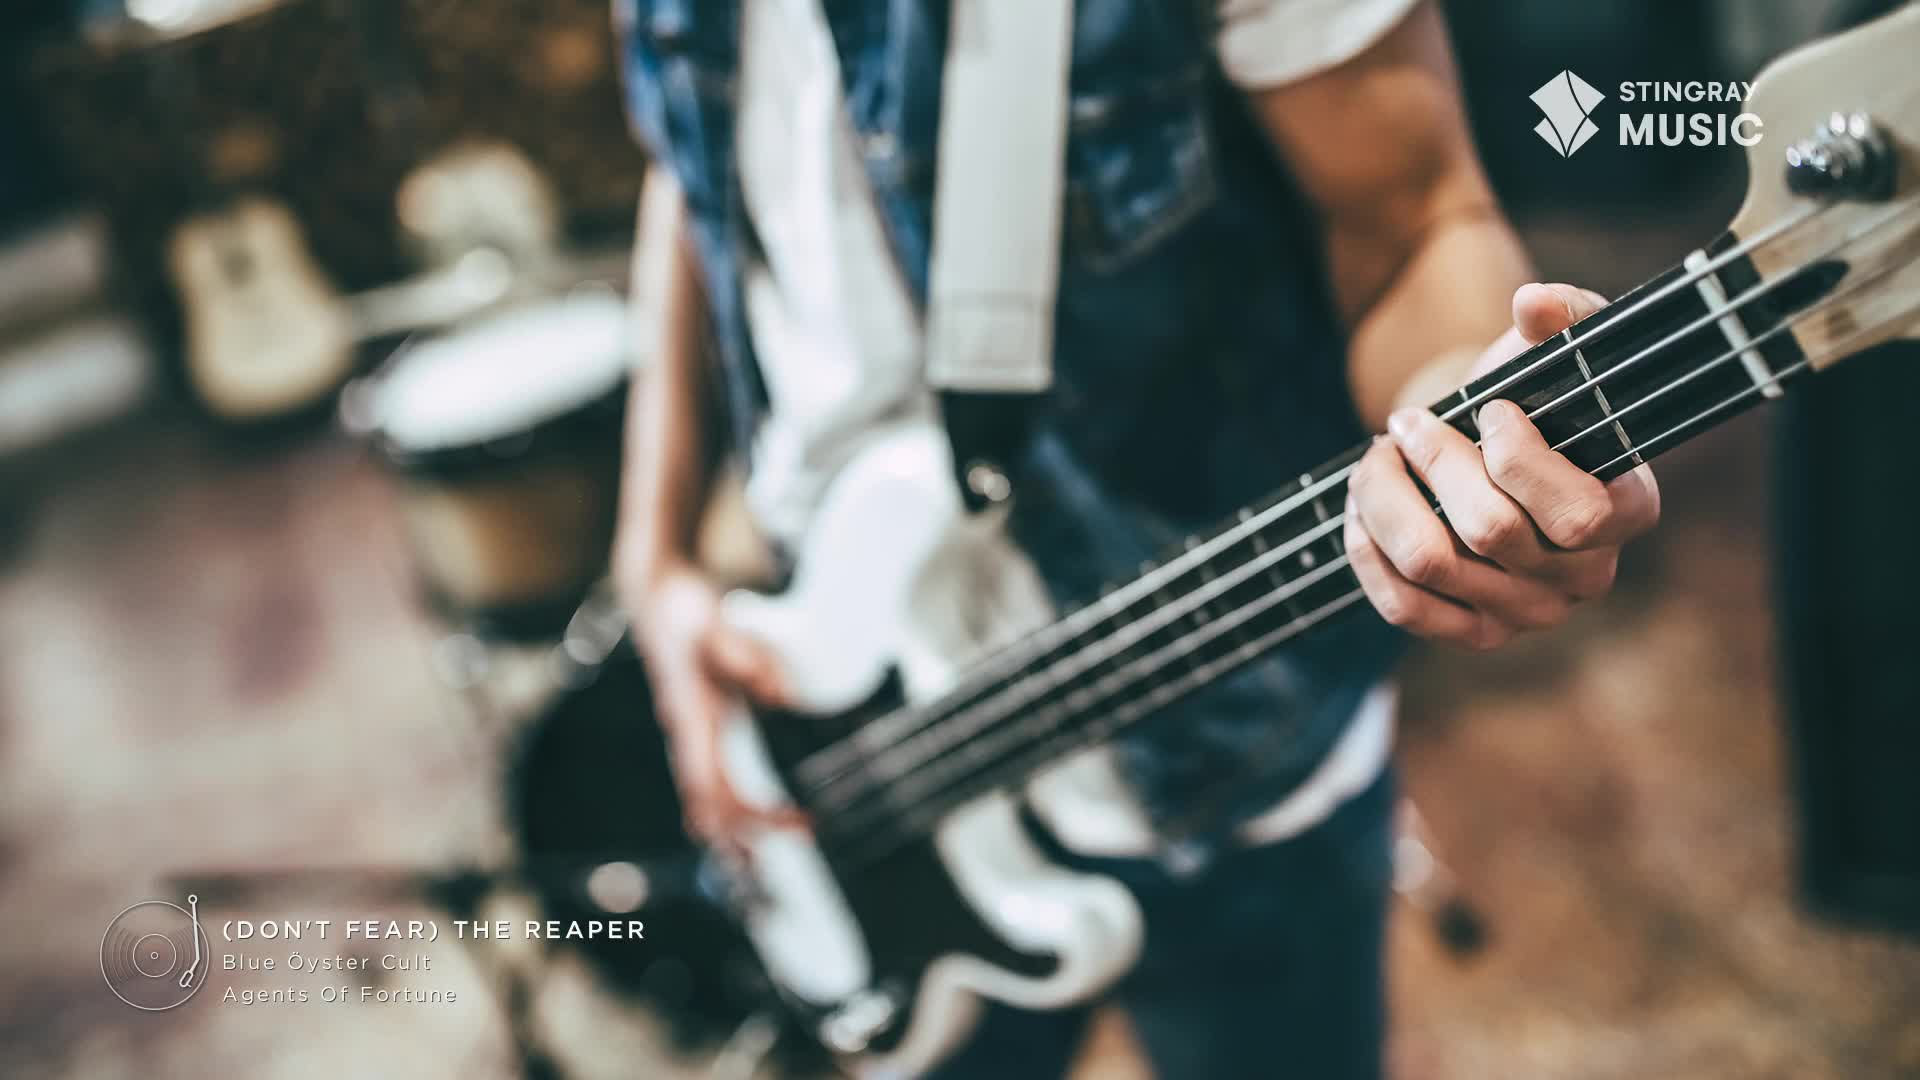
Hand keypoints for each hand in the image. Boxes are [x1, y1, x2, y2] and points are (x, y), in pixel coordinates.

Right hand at [629, 561, 804, 846]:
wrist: (655, 598)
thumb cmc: (683, 611)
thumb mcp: (712, 622)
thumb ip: (743, 654)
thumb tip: (780, 694)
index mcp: (693, 720)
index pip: (719, 790)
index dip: (757, 814)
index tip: (799, 819)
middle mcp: (689, 737)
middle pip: (711, 809)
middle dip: (753, 833)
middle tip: (806, 833)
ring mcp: (692, 735)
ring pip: (706, 802)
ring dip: (736, 830)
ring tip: (774, 848)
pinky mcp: (700, 727)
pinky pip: (709, 782)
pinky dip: (729, 808)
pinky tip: (752, 815)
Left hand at [1345, 283, 1661, 648]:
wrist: (1483, 445)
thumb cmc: (1529, 395)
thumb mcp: (1554, 348)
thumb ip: (1563, 315)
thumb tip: (1534, 303)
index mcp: (1629, 511)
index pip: (1578, 515)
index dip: (1519, 459)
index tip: (1491, 410)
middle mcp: (1587, 575)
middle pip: (1491, 531)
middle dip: (1435, 461)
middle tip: (1408, 423)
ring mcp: (1529, 614)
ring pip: (1432, 563)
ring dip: (1386, 496)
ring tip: (1376, 455)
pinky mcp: (1472, 632)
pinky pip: (1403, 607)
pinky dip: (1367, 550)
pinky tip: (1360, 508)